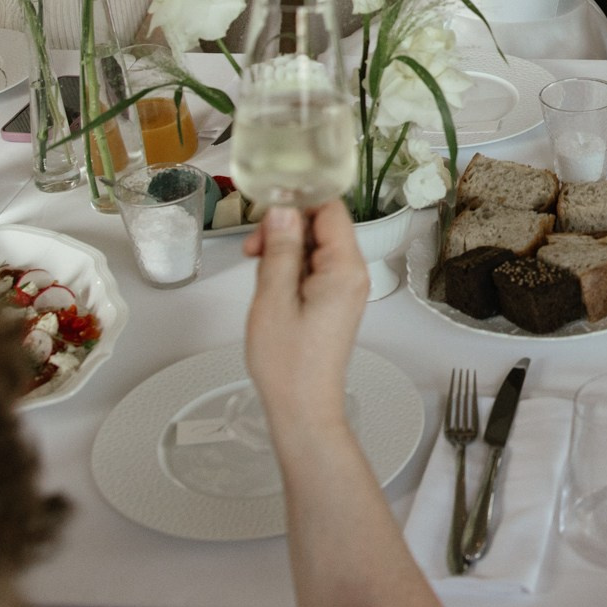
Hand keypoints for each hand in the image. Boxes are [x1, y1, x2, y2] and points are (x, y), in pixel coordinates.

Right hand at [244, 202, 368, 432]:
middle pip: (323, 225)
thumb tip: (282, 209)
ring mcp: (346, 288)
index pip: (331, 208)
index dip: (299, 200)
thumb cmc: (288, 361)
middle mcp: (353, 273)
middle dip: (286, 227)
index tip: (266, 205)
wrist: (303, 407)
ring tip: (257, 270)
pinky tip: (270, 283)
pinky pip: (315, 268)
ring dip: (284, 248)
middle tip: (253, 248)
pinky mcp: (334, 301)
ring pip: (315, 246)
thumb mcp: (274, 297)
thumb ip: (280, 248)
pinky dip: (291, 267)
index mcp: (345, 267)